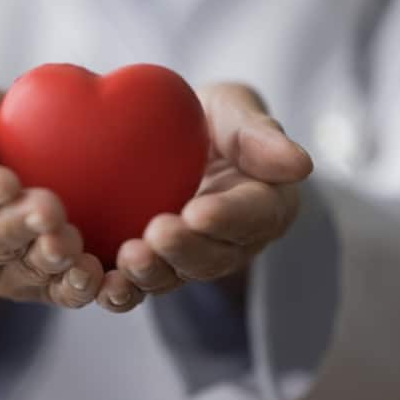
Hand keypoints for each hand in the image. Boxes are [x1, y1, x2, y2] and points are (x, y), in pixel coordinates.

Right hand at [0, 80, 104, 307]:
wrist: (46, 148)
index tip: (4, 182)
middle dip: (18, 227)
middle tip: (48, 208)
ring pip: (22, 274)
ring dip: (48, 259)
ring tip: (70, 241)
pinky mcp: (42, 289)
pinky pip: (58, 295)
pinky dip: (77, 287)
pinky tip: (93, 274)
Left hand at [97, 82, 312, 311]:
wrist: (172, 137)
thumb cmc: (210, 119)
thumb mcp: (236, 111)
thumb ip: (260, 135)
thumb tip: (302, 164)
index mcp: (263, 205)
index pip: (252, 216)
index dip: (227, 218)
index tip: (200, 211)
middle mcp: (230, 241)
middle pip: (213, 257)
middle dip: (185, 250)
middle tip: (158, 233)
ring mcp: (190, 258)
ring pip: (175, 277)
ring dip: (152, 274)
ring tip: (127, 259)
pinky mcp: (153, 264)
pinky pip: (138, 283)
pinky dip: (121, 288)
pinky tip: (98, 283)